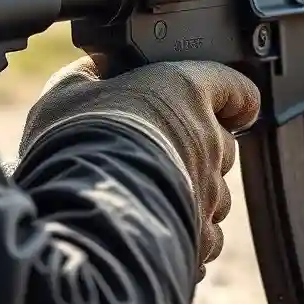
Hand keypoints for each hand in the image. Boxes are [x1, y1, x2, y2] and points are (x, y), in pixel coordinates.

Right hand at [19, 58, 260, 279]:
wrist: (81, 214)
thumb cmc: (74, 144)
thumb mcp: (68, 90)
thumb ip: (95, 73)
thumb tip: (102, 66)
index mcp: (184, 93)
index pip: (235, 88)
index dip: (234, 97)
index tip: (230, 107)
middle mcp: (207, 141)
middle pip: (222, 145)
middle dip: (197, 151)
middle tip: (156, 156)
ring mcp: (208, 192)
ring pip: (215, 194)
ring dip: (191, 195)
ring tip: (145, 199)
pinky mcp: (200, 236)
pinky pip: (204, 236)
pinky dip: (185, 234)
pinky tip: (153, 233)